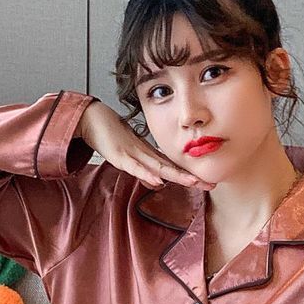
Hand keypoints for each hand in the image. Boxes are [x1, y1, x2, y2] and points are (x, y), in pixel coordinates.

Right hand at [79, 101, 200, 189]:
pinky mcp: (120, 156)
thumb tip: (157, 184)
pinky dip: (146, 174)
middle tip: (210, 184)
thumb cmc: (111, 135)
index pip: (173, 167)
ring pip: (158, 167)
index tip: (207, 182)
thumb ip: (143, 169)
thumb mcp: (129, 157)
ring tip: (192, 182)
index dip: (189, 175)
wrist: (94, 118)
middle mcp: (145, 154)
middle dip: (190, 177)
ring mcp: (133, 154)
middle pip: (171, 168)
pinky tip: (158, 180)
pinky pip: (135, 167)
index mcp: (149, 154)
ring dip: (176, 175)